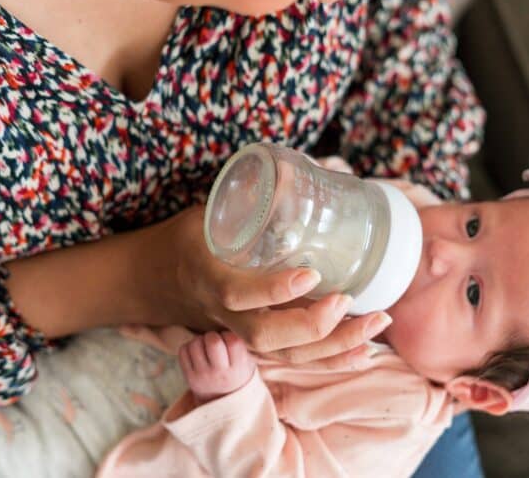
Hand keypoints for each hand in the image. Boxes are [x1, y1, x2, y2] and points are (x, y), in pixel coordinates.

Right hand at [147, 206, 390, 368]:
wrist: (153, 280)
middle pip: (266, 336)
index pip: (236, 294)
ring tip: (375, 323)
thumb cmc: (188, 239)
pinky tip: (364, 351)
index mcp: (207, 276)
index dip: (272, 290)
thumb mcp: (209, 211)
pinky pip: (291, 360)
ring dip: (334, 346)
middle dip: (313, 326)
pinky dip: (330, 360)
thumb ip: (251, 197)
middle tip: (348, 301)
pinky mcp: (253, 343)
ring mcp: (238, 333)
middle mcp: (222, 314)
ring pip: (284, 354)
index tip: (311, 273)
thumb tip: (308, 168)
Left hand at [179, 331, 255, 402]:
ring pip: (195, 343)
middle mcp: (220, 374)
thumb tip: (231, 321)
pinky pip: (183, 350)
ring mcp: (202, 376)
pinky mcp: (189, 377)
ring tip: (206, 347)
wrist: (222, 403)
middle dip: (213, 336)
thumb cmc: (236, 373)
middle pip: (212, 341)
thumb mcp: (248, 363)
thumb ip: (241, 346)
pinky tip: (197, 353)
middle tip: (215, 342)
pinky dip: (189, 347)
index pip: (233, 341)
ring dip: (200, 340)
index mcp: (238, 368)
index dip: (229, 335)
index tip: (228, 341)